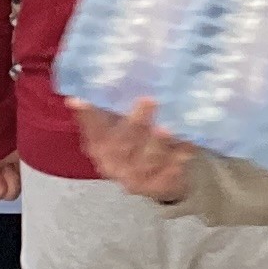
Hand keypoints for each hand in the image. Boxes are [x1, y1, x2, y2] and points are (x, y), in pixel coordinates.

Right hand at [72, 101, 193, 201]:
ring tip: (167, 128)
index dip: (88, 116)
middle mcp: (111, 164)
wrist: (157, 179)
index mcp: (98, 146)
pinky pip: (166, 175)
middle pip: (122, 144)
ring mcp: (132, 179)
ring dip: (157, 143)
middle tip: (149, 100)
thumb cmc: (136, 142)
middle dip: (136, 123)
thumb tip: (98, 80)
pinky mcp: (154, 188)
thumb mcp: (121, 126)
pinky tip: (186, 149)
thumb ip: (112, 107)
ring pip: (145, 160)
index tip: (80, 100)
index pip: (92, 128)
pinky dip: (177, 161)